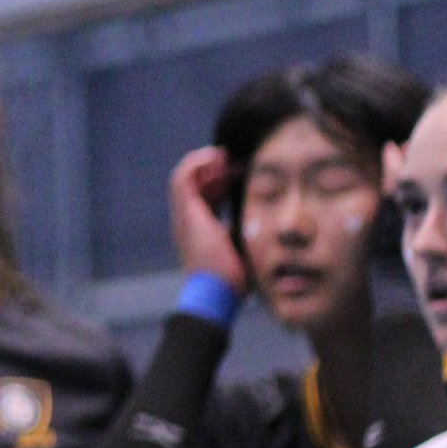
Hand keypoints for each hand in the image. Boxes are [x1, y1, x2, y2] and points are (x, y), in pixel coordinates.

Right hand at [167, 147, 247, 293]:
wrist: (216, 292)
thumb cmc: (233, 279)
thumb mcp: (243, 249)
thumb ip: (245, 233)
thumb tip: (263, 219)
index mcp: (201, 230)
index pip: (207, 197)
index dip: (222, 182)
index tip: (243, 173)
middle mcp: (188, 220)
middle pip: (195, 184)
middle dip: (215, 170)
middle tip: (238, 161)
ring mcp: (184, 216)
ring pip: (184, 177)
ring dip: (203, 163)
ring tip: (223, 155)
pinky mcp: (186, 212)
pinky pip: (183, 178)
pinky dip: (196, 163)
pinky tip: (217, 157)